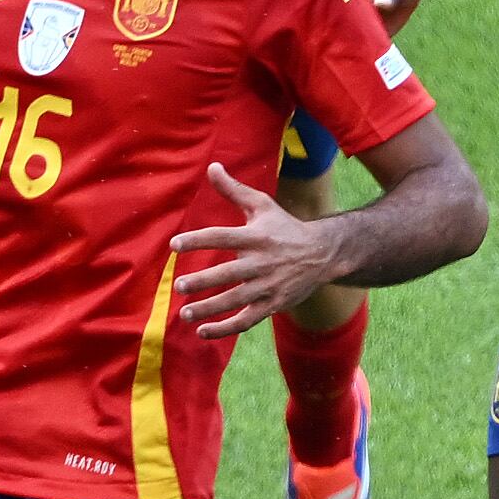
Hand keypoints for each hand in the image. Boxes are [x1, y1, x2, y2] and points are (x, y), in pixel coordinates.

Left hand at [167, 160, 342, 337]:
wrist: (323, 254)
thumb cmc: (284, 227)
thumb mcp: (262, 205)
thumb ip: (234, 190)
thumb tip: (211, 166)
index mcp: (256, 237)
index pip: (222, 237)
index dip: (198, 240)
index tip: (174, 245)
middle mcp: (262, 262)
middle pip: (229, 274)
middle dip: (203, 281)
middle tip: (179, 286)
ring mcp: (268, 286)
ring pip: (236, 301)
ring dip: (209, 309)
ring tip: (185, 313)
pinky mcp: (273, 305)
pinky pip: (246, 321)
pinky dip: (225, 329)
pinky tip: (202, 331)